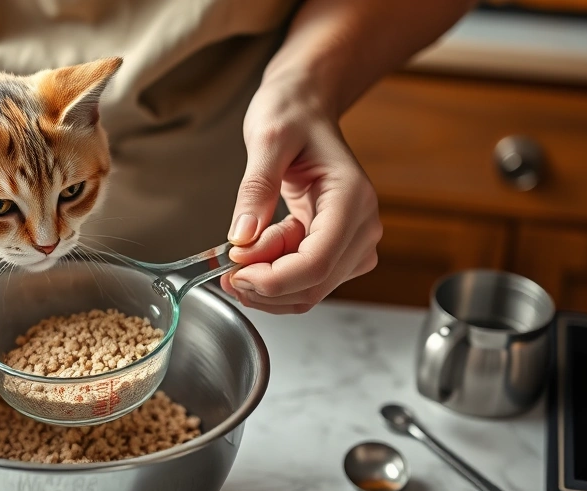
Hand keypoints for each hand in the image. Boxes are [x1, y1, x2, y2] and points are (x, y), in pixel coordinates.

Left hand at [221, 74, 382, 313]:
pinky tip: (254, 253)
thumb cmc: (292, 112)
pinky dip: (274, 277)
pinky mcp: (336, 247)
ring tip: (236, 258)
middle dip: (264, 287)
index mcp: (352, 199)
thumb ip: (255, 190)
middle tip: (225, 269)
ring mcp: (352, 240)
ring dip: (267, 286)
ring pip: (308, 290)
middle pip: (313, 284)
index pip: (316, 263)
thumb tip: (241, 238)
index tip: (234, 271)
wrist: (305, 104)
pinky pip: (304, 279)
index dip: (272, 279)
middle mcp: (362, 225)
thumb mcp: (267, 140)